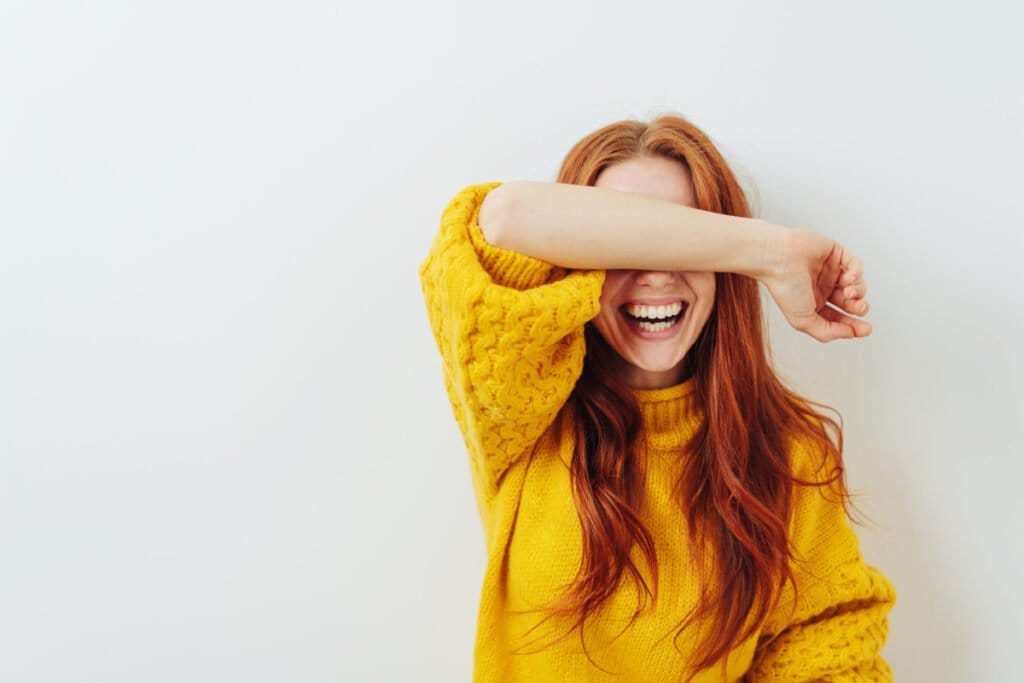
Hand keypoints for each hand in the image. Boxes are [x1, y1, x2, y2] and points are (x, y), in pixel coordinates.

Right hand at [759, 227, 871, 341]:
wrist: (777, 259)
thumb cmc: (785, 288)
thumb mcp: (803, 320)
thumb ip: (827, 332)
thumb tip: (851, 333)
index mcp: (814, 304)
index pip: (839, 318)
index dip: (854, 326)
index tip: (865, 330)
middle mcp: (823, 288)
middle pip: (851, 303)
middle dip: (859, 308)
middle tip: (859, 308)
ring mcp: (831, 271)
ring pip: (857, 285)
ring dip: (859, 291)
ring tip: (848, 292)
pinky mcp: (836, 253)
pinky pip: (856, 265)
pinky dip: (857, 273)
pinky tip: (848, 278)